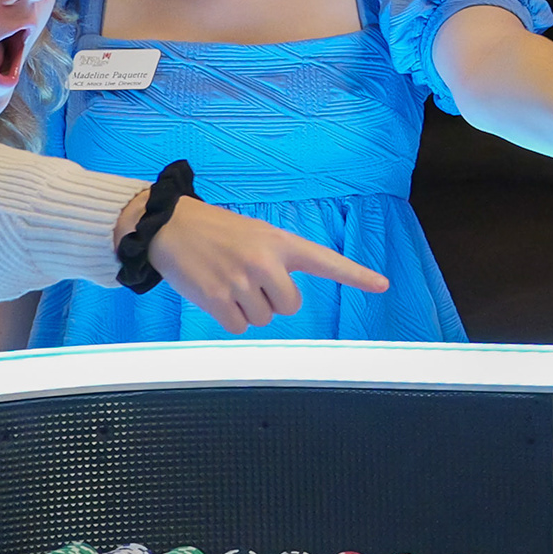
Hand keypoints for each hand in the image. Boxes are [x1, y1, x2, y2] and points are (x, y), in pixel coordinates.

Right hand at [146, 197, 386, 332]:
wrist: (170, 226)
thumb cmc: (218, 232)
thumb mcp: (258, 235)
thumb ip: (280, 259)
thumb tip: (288, 298)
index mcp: (282, 244)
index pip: (327, 261)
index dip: (356, 276)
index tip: (382, 285)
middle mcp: (266, 263)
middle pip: (290, 307)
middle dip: (272, 301)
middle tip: (248, 279)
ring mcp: (241, 282)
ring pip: (263, 319)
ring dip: (247, 308)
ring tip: (227, 280)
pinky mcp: (217, 298)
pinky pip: (239, 327)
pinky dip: (228, 318)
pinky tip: (215, 294)